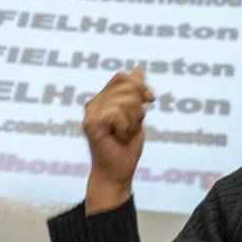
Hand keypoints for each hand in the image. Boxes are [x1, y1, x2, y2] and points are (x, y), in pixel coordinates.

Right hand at [82, 68, 154, 212]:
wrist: (117, 173)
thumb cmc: (126, 147)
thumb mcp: (136, 115)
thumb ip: (135, 92)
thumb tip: (138, 68)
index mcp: (103, 99)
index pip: (123, 77)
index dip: (140, 86)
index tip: (151, 100)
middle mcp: (93, 103)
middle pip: (126, 86)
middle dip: (138, 107)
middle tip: (130, 127)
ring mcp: (90, 113)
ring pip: (125, 100)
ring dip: (133, 121)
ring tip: (124, 134)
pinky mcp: (91, 124)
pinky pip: (118, 113)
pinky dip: (126, 128)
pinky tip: (119, 138)